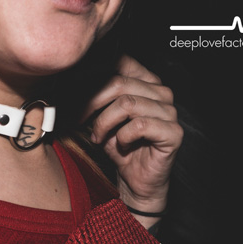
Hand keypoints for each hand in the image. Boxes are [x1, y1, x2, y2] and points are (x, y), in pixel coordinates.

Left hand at [82, 55, 182, 228]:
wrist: (136, 181)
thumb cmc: (119, 147)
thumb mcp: (100, 116)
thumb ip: (93, 97)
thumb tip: (69, 81)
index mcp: (146, 82)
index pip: (120, 62)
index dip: (92, 76)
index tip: (74, 93)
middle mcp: (162, 93)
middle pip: (118, 83)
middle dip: (92, 103)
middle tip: (79, 120)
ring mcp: (170, 112)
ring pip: (126, 103)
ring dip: (105, 123)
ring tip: (98, 137)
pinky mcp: (173, 132)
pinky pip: (139, 125)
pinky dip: (122, 136)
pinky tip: (120, 145)